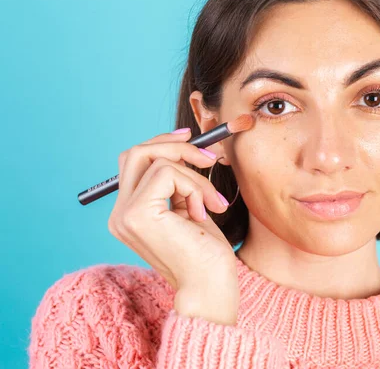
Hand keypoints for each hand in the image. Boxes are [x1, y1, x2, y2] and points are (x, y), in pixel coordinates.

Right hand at [107, 128, 239, 324]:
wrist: (210, 286)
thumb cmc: (206, 253)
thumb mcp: (189, 207)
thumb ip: (177, 182)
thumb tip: (185, 144)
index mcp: (129, 213)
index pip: (134, 162)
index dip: (162, 145)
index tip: (191, 139)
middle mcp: (120, 213)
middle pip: (136, 153)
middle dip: (175, 146)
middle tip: (209, 156)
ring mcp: (125, 214)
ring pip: (157, 161)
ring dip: (195, 177)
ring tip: (214, 203)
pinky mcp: (138, 213)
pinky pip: (169, 173)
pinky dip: (195, 187)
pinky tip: (203, 213)